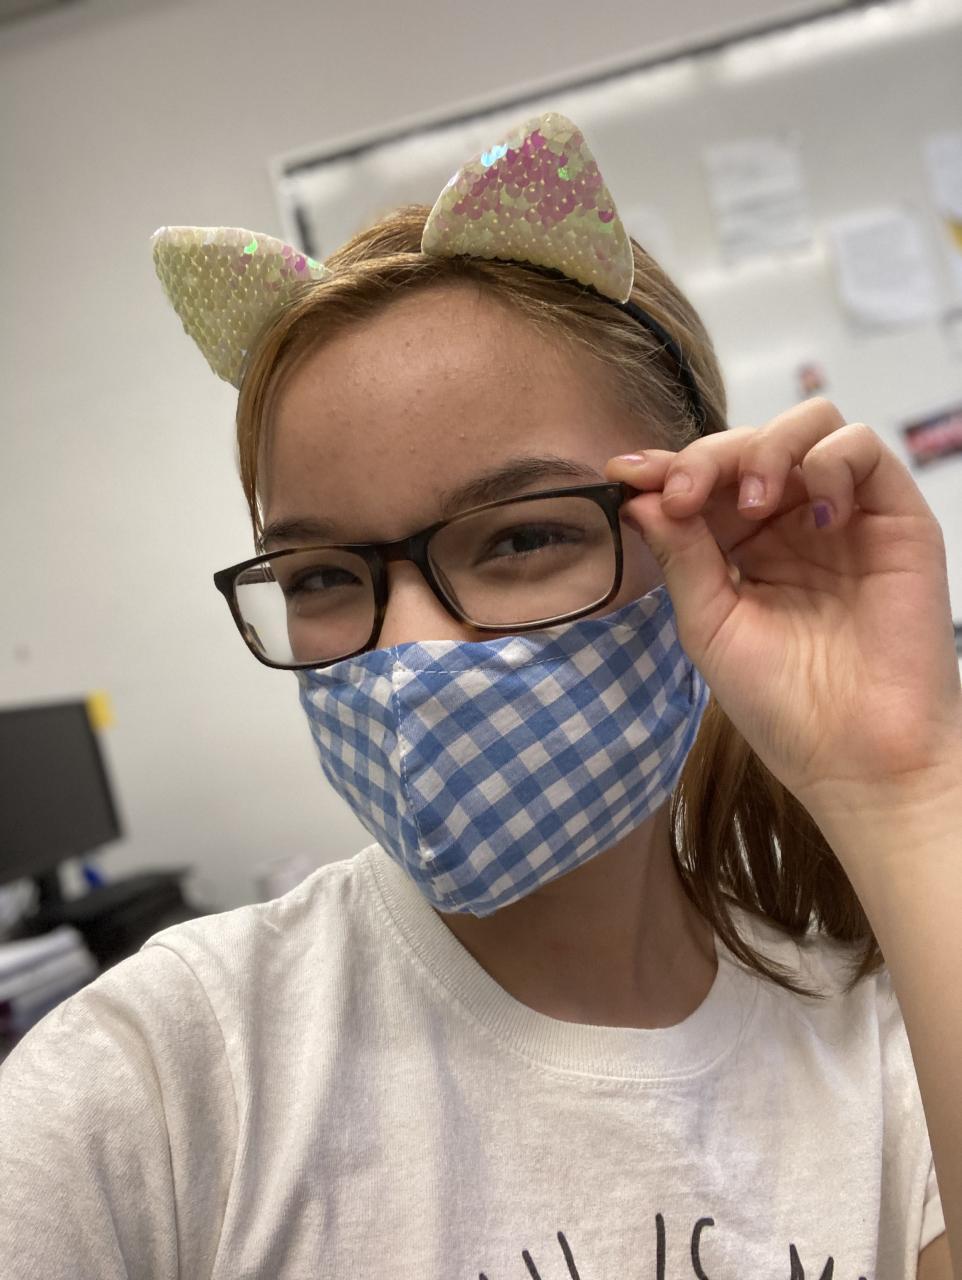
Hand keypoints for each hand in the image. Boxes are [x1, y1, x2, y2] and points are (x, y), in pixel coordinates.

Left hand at [606, 399, 961, 830]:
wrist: (858, 756)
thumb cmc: (784, 704)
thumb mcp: (711, 626)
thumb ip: (681, 556)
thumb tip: (638, 495)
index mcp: (743, 548)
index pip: (704, 481)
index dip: (666, 468)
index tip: (625, 474)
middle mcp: (792, 523)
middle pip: (749, 442)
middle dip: (706, 457)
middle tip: (683, 495)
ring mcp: (844, 514)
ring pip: (808, 425)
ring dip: (766, 448)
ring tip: (750, 505)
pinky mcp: (896, 515)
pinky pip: (864, 447)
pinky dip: (829, 462)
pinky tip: (815, 517)